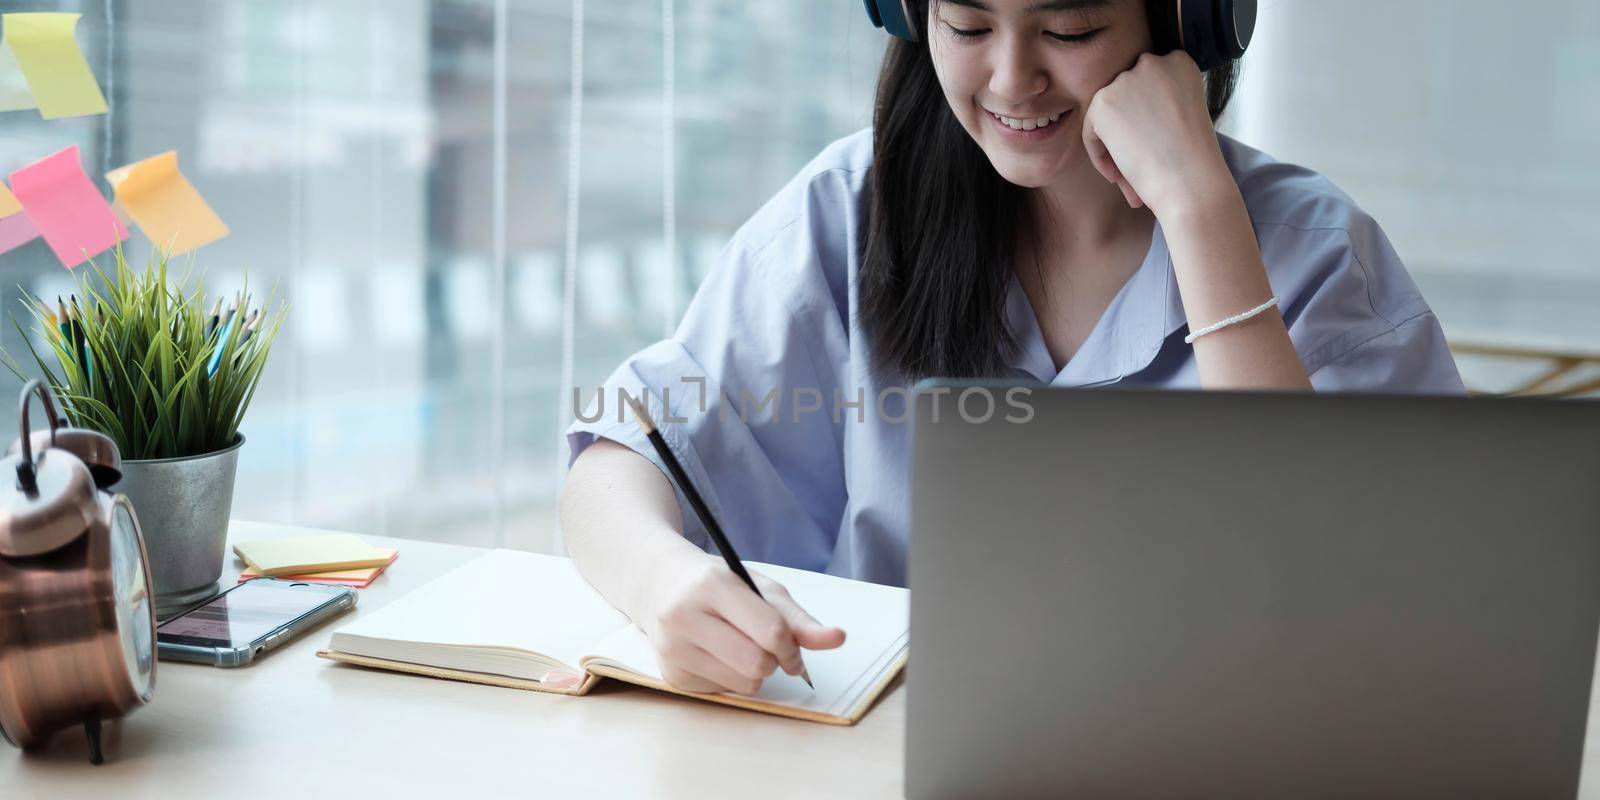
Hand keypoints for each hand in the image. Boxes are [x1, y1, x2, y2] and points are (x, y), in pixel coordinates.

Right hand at [633, 551, 846, 694]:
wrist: (659, 585)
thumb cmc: (717, 584)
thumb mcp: (758, 588)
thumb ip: (798, 618)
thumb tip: (837, 638)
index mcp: (713, 584)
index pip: (769, 631)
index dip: (792, 647)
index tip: (794, 651)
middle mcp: (684, 616)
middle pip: (757, 663)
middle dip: (773, 661)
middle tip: (767, 648)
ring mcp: (673, 648)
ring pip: (743, 684)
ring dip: (755, 672)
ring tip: (739, 647)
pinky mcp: (670, 675)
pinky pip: (724, 693)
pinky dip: (731, 678)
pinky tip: (716, 654)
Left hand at [1080, 51, 1233, 216]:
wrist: (1190, 180)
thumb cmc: (1193, 159)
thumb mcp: (1185, 114)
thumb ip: (1159, 103)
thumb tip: (1131, 114)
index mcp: (1179, 63)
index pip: (1147, 84)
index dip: (1145, 115)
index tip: (1152, 140)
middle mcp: (1152, 63)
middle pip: (1126, 96)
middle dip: (1127, 127)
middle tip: (1136, 159)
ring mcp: (1126, 80)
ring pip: (1107, 114)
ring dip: (1113, 143)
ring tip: (1126, 174)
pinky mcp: (1103, 102)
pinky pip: (1091, 130)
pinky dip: (1099, 155)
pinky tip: (1117, 176)